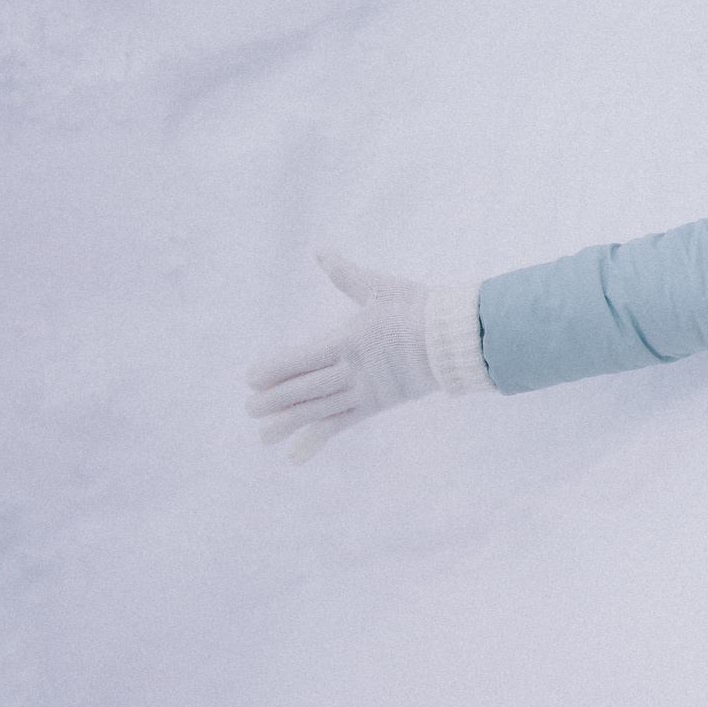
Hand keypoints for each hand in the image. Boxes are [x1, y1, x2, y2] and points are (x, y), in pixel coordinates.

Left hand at [245, 252, 439, 462]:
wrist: (458, 339)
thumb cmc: (419, 308)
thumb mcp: (380, 288)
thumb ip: (346, 275)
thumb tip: (320, 251)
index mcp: (349, 340)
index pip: (302, 358)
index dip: (275, 370)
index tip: (251, 378)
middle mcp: (353, 369)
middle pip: (305, 388)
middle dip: (274, 400)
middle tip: (249, 409)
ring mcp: (365, 390)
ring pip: (318, 410)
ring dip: (289, 423)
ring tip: (263, 436)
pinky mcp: (377, 405)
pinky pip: (341, 425)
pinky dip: (317, 439)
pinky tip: (296, 454)